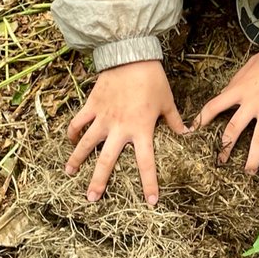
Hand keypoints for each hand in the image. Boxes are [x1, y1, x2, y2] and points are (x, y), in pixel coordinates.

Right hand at [66, 60, 188, 203]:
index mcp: (141, 130)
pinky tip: (69, 141)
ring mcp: (102, 117)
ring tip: (69, 173)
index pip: (146, 163)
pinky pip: (78, 122)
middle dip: (99, 181)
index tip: (150, 201)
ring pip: (86, 143)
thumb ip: (176, 121)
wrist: (130, 56)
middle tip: (91, 199)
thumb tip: (189, 133)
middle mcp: (119, 128)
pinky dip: (73, 131)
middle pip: (107, 160)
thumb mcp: (168, 102)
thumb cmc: (152, 80)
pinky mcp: (91, 105)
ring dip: (77, 159)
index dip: (149, 184)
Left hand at [193, 44, 258, 171]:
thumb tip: (228, 92)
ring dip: (252, 158)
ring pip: (258, 140)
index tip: (193, 131)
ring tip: (249, 171)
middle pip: (234, 130)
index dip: (202, 120)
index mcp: (239, 89)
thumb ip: (237, 82)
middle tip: (221, 162)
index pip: (214, 106)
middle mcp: (252, 103)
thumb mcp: (249, 65)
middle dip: (225, 148)